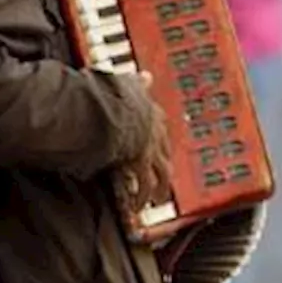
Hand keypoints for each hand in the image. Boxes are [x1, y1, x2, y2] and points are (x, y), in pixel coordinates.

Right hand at [121, 72, 172, 213]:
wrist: (116, 106)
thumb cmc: (117, 93)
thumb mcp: (131, 83)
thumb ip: (138, 82)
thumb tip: (146, 75)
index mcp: (154, 114)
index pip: (161, 133)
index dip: (160, 145)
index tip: (160, 154)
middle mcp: (157, 133)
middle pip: (165, 156)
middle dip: (164, 170)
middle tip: (164, 183)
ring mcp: (152, 148)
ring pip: (161, 174)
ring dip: (159, 189)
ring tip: (156, 201)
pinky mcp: (142, 162)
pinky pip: (144, 185)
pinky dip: (142, 197)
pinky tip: (138, 207)